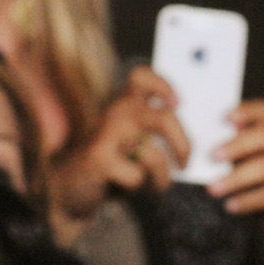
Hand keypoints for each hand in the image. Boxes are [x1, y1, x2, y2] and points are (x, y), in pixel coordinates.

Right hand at [52, 65, 189, 224]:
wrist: (72, 187)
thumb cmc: (114, 165)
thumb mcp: (136, 144)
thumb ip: (156, 135)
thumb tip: (191, 141)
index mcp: (125, 105)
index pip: (141, 77)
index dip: (163, 85)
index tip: (177, 103)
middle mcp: (116, 114)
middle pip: (163, 118)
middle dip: (183, 145)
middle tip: (184, 162)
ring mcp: (104, 135)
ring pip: (152, 153)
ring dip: (163, 176)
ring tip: (160, 184)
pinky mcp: (98, 159)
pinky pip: (137, 175)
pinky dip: (142, 187)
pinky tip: (131, 188)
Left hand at [212, 100, 263, 242]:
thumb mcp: (260, 156)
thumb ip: (245, 144)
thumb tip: (215, 140)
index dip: (246, 112)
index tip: (225, 117)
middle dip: (236, 145)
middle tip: (212, 156)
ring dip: (235, 178)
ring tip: (214, 189)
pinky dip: (248, 200)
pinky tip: (231, 205)